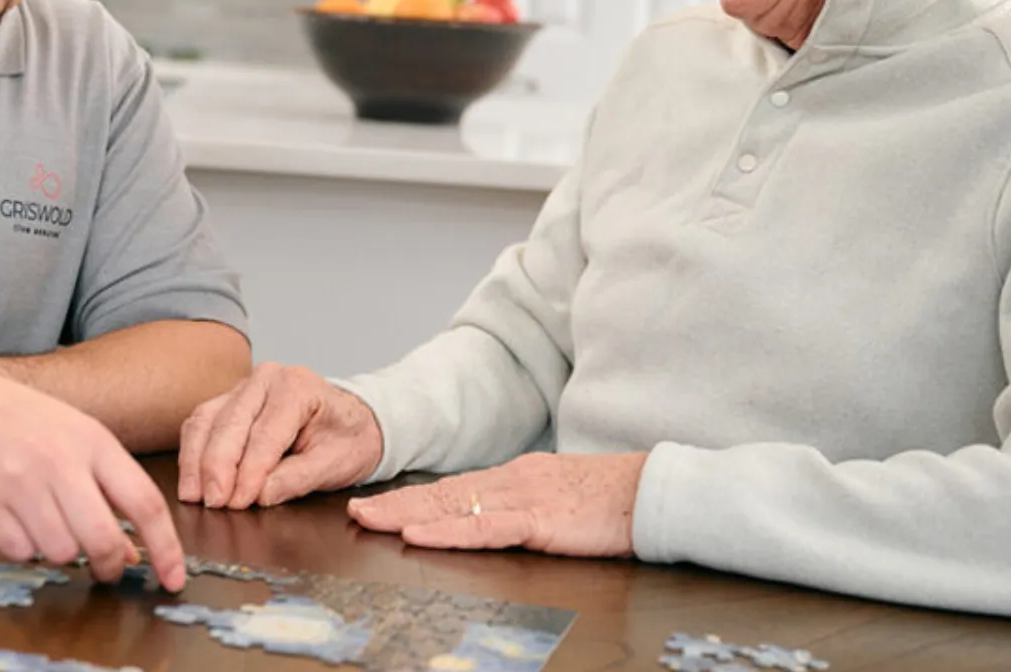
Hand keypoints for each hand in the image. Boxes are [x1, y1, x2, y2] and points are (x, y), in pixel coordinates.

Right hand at [0, 364, 187, 591]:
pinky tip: (13, 519)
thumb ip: (107, 488)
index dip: (166, 548)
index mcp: (92, 441)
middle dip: (109, 564)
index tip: (174, 579)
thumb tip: (135, 552)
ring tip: (43, 522)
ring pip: (60, 552)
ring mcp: (18, 483)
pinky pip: (20, 552)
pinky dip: (22, 548)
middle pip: (103, 540)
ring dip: (58, 551)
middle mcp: (59, 462)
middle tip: (104, 567)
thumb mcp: (73, 436)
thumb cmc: (17, 420)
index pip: (145, 502)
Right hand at [177, 362, 383, 509]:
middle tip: (213, 503)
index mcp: (297, 387)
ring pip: (206, 421)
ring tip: (193, 496)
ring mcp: (243, 387)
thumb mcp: (336, 464)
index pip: (265, 434)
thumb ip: (298, 478)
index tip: (238, 503)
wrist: (355, 421)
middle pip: (229, 424)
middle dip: (217, 467)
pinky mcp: (228, 402)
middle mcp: (266, 378)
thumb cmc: (348, 439)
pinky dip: (192, 453)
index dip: (249, 472)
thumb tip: (260, 496)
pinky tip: (191, 481)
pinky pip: (201, 423)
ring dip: (196, 461)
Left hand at [347, 452, 646, 556]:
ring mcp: (524, 498)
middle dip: (396, 502)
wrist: (655, 492)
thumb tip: (501, 519)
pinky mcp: (538, 520)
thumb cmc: (616, 503)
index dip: (415, 495)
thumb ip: (530, 508)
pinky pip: (484, 527)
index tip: (380, 503)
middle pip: (443, 493)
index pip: (456, 487)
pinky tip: (418, 534)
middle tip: (356, 510)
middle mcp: (513, 480)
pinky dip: (446, 531)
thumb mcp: (563, 500)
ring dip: (406, 513)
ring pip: (453, 505)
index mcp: (519, 476)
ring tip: (369, 520)